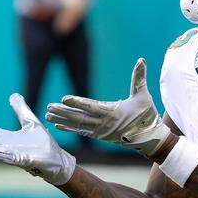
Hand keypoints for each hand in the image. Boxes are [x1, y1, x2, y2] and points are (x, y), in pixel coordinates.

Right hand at [0, 94, 75, 185]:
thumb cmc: (43, 145)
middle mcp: (6, 147)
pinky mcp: (25, 161)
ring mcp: (14, 155)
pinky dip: (0, 155)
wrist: (57, 160)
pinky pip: (11, 158)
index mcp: (6, 138)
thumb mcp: (30, 123)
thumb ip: (21, 110)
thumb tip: (13, 95)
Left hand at [45, 58, 172, 160]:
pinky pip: (82, 131)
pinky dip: (70, 128)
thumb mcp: (144, 95)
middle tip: (49, 107)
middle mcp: (105, 123)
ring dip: (62, 120)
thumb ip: (139, 78)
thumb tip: (141, 59)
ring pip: (78, 125)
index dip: (77, 103)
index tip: (64, 99)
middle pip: (80, 117)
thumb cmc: (147, 115)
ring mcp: (102, 131)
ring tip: (48, 115)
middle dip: (63, 112)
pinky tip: (58, 124)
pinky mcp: (100, 135)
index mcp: (114, 112)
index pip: (92, 107)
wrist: (149, 137)